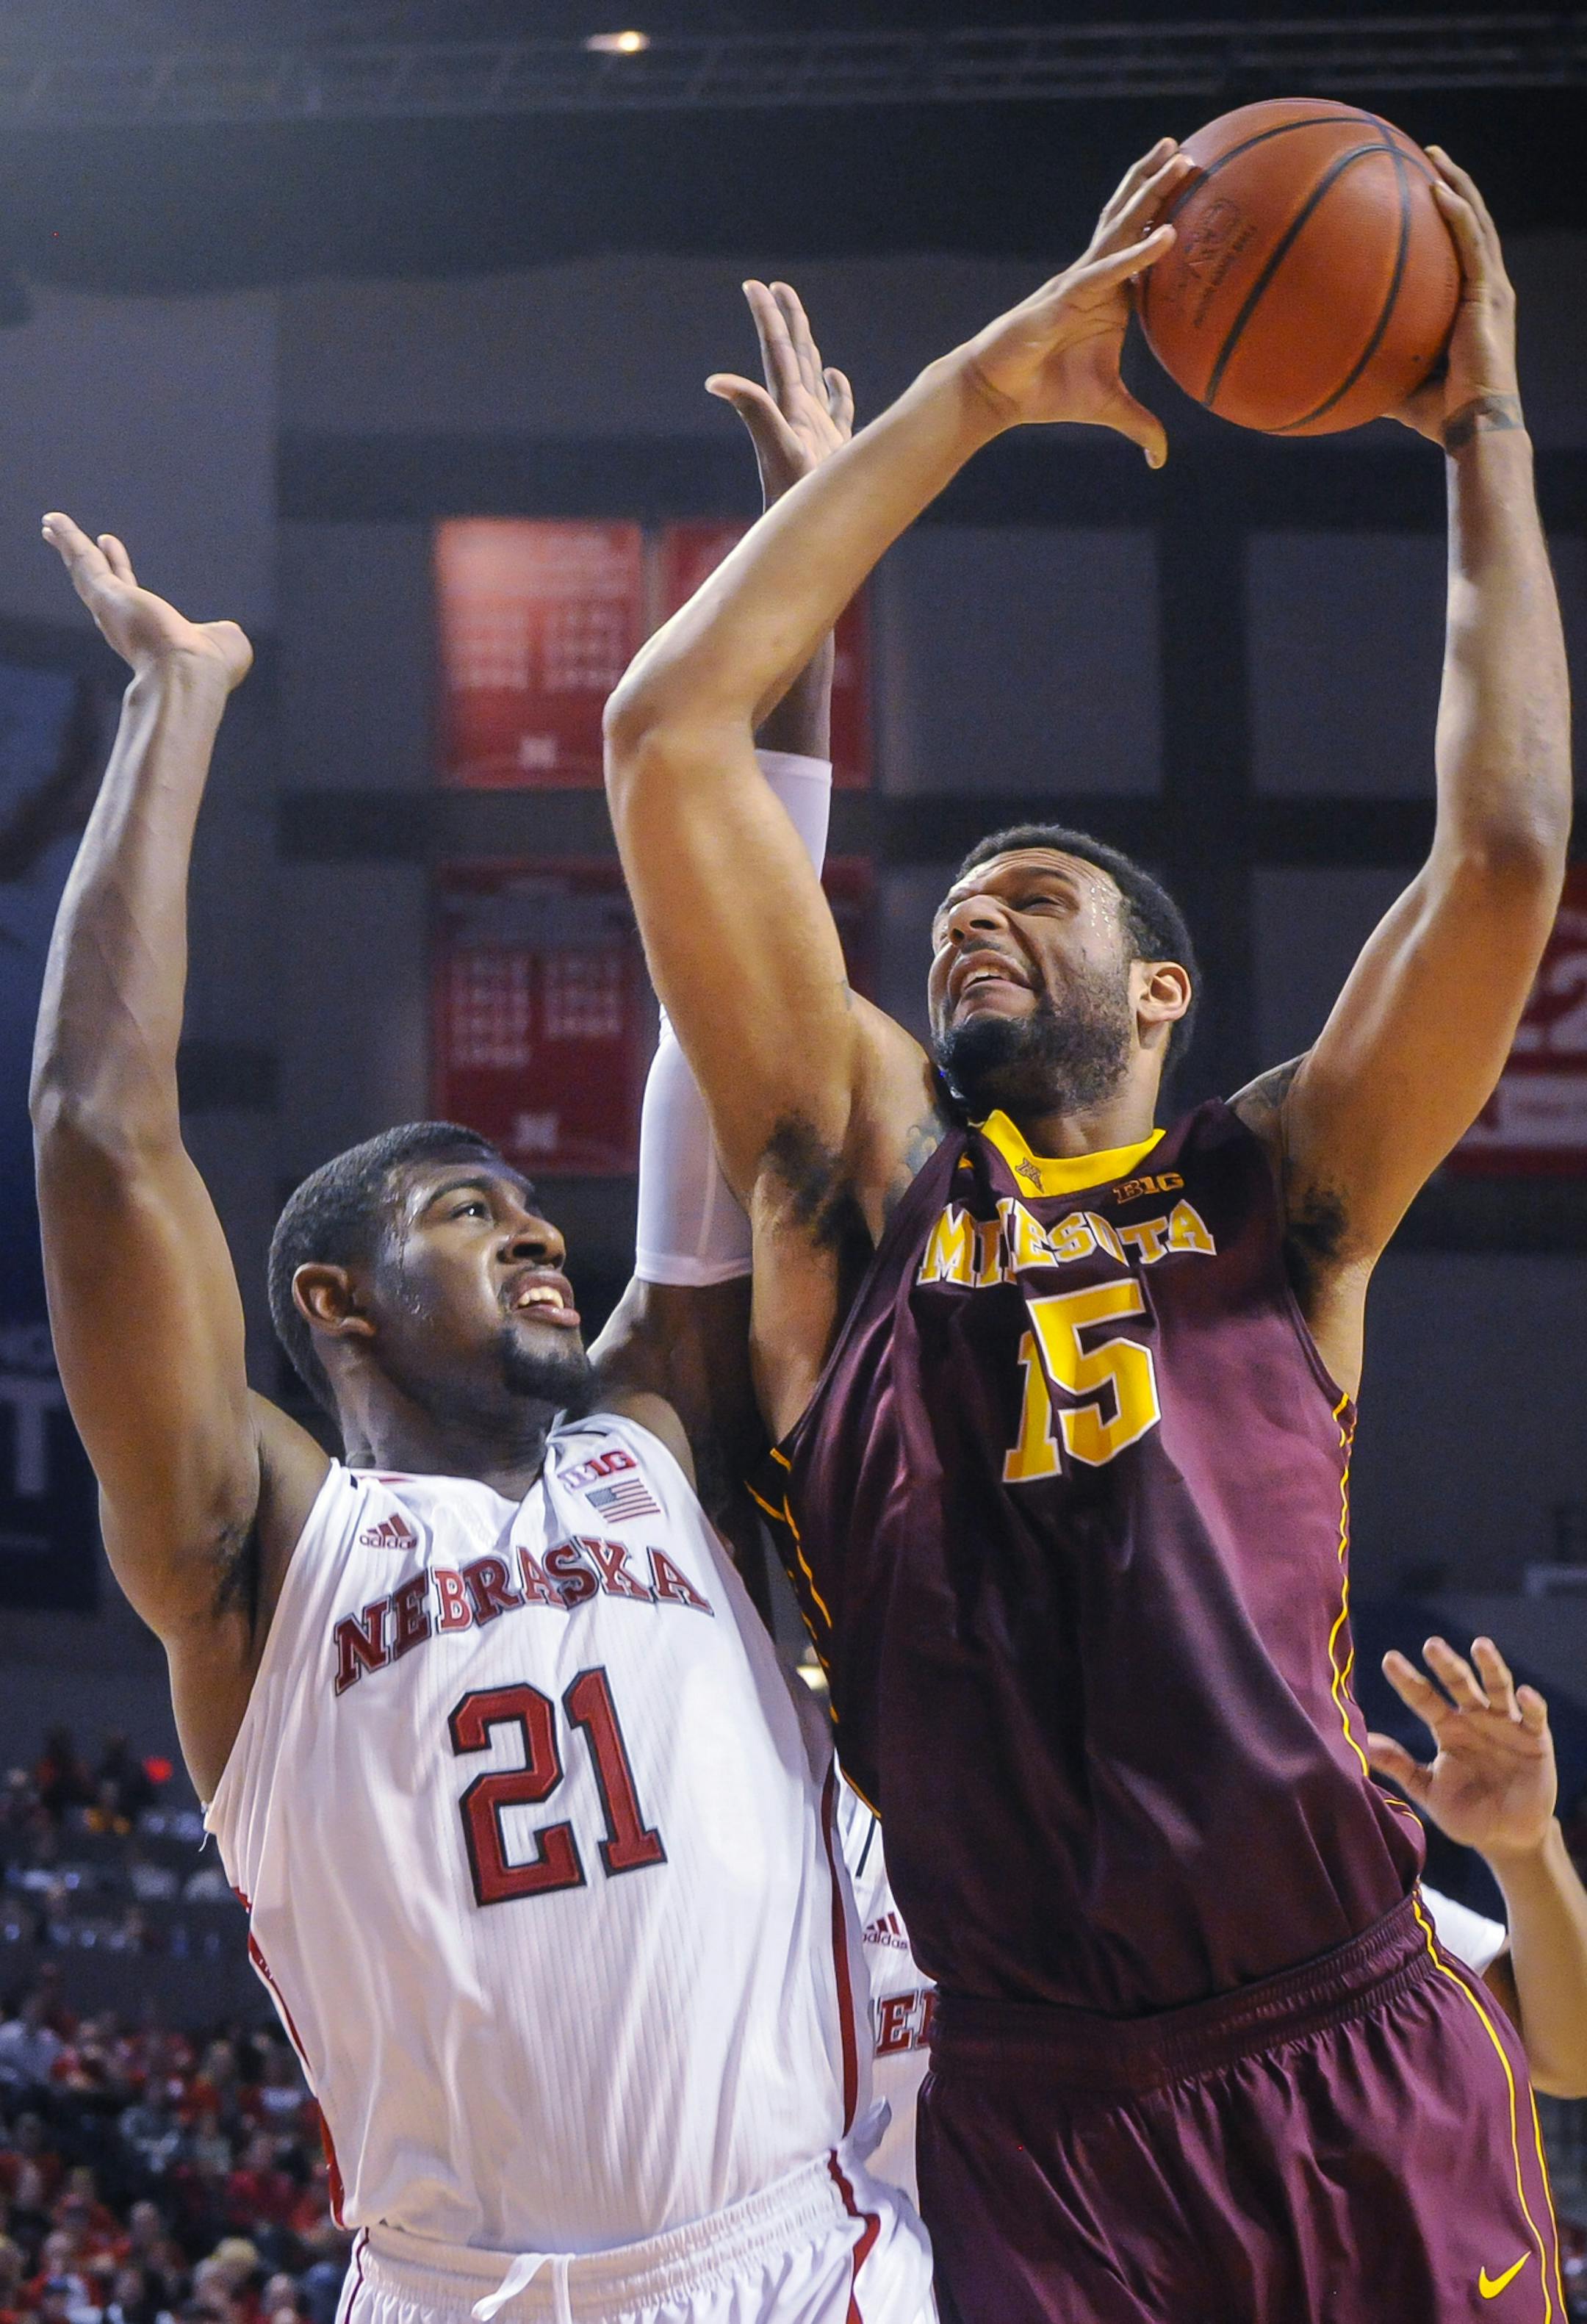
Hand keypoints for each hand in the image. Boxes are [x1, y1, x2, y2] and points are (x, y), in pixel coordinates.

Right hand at [41, 516, 252, 689]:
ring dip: (68, 545)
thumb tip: (224, 631)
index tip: (109, 546)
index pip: (129, 594)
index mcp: (150, 634)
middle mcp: (124, 624)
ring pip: (84, 571)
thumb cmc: (210, 668)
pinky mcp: (105, 595)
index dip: (119, 570)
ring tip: (51, 524)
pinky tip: (54, 519)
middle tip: (63, 538)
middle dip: (83, 561)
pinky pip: (83, 561)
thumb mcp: (224, 643)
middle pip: (97, 583)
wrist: (190, 676)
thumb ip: (219, 633)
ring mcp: (112, 609)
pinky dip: (68, 538)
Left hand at [707, 281, 854, 507]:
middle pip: (792, 357)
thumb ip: (753, 410)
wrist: (806, 535)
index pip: (777, 352)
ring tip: (802, 324)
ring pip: (812, 378)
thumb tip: (713, 381)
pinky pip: (838, 410)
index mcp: (787, 406)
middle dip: (786, 321)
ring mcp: (816, 430)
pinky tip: (835, 376)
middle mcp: (798, 413)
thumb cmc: (796, 498)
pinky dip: (837, 390)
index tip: (755, 286)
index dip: (768, 317)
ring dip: (808, 349)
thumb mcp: (778, 447)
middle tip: (777, 288)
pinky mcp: (834, 449)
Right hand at [945, 138, 1189, 463]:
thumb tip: (1161, 458)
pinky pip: (1108, 270)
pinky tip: (1168, 234)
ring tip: (1177, 159)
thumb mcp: (1107, 409)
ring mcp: (1080, 281)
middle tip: (1187, 151)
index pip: (1143, 244)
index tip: (1194, 186)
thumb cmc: (1046, 394)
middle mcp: (1096, 277)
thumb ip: (1140, 425)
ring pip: (1120, 227)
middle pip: (1131, 219)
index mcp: (1110, 295)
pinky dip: (1139, 254)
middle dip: (1158, 182)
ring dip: (1150, 193)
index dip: (1165, 213)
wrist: (997, 394)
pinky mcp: (1064, 297)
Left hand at [1367, 1635, 1555, 1864]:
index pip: (1424, 1697)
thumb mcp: (1428, 1790)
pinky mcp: (1535, 1740)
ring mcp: (1506, 1725)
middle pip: (1459, 1684)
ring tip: (1480, 1646)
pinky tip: (1523, 1693)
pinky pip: (1534, 1716)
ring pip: (1497, 1688)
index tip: (1389, 1659)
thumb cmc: (1465, 1813)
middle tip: (1431, 1645)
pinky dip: (1531, 1703)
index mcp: (1447, 1728)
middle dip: (1446, 1664)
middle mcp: (1475, 1719)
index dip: (1408, 1679)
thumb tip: (1362, 1744)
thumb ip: (1400, 1766)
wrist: (1506, 1838)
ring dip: (1490, 1666)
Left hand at [1386, 150, 1520, 447]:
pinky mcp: (1489, 297)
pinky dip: (1457, 215)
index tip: (1420, 189)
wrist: (1472, 427)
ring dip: (1455, 184)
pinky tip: (1437, 191)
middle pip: (1471, 222)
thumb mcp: (1396, 379)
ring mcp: (1492, 290)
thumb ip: (1373, 363)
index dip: (1446, 215)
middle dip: (1451, 183)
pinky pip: (1472, 246)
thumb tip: (1328, 364)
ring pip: (1476, 222)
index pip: (1461, 248)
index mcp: (1472, 302)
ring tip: (1433, 156)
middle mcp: (1487, 289)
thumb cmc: (1438, 414)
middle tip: (1427, 156)